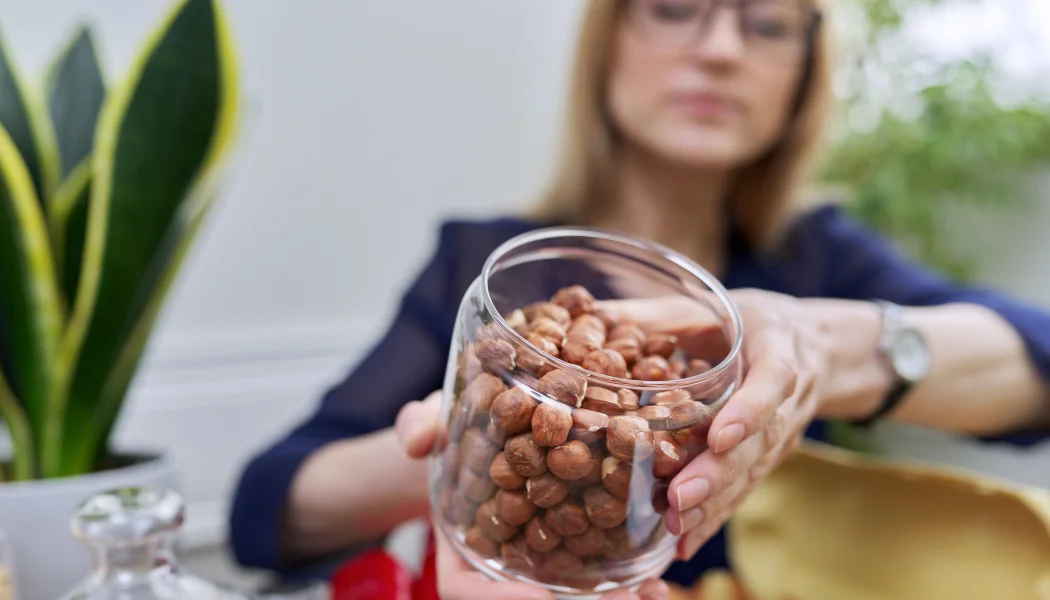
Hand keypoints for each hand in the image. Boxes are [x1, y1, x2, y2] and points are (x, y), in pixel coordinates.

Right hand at [395, 392, 670, 599]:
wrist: (488, 430)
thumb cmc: (457, 425)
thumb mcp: (436, 419)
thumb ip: (420, 424)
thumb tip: (421, 440)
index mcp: (460, 548)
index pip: (463, 592)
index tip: (537, 598)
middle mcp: (501, 568)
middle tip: (620, 599)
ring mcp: (539, 567)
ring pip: (569, 599)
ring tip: (651, 594)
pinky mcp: (574, 552)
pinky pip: (598, 583)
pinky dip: (629, 589)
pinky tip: (660, 585)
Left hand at [598, 289, 829, 560]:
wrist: (821, 349)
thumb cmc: (755, 321)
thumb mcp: (715, 306)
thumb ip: (660, 316)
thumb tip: (593, 315)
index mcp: (779, 351)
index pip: (772, 381)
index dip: (749, 410)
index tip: (719, 436)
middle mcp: (788, 400)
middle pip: (757, 443)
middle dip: (717, 474)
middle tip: (679, 499)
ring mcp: (783, 435)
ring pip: (750, 473)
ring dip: (713, 504)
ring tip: (676, 527)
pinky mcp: (770, 460)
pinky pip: (744, 490)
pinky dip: (716, 517)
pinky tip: (685, 542)